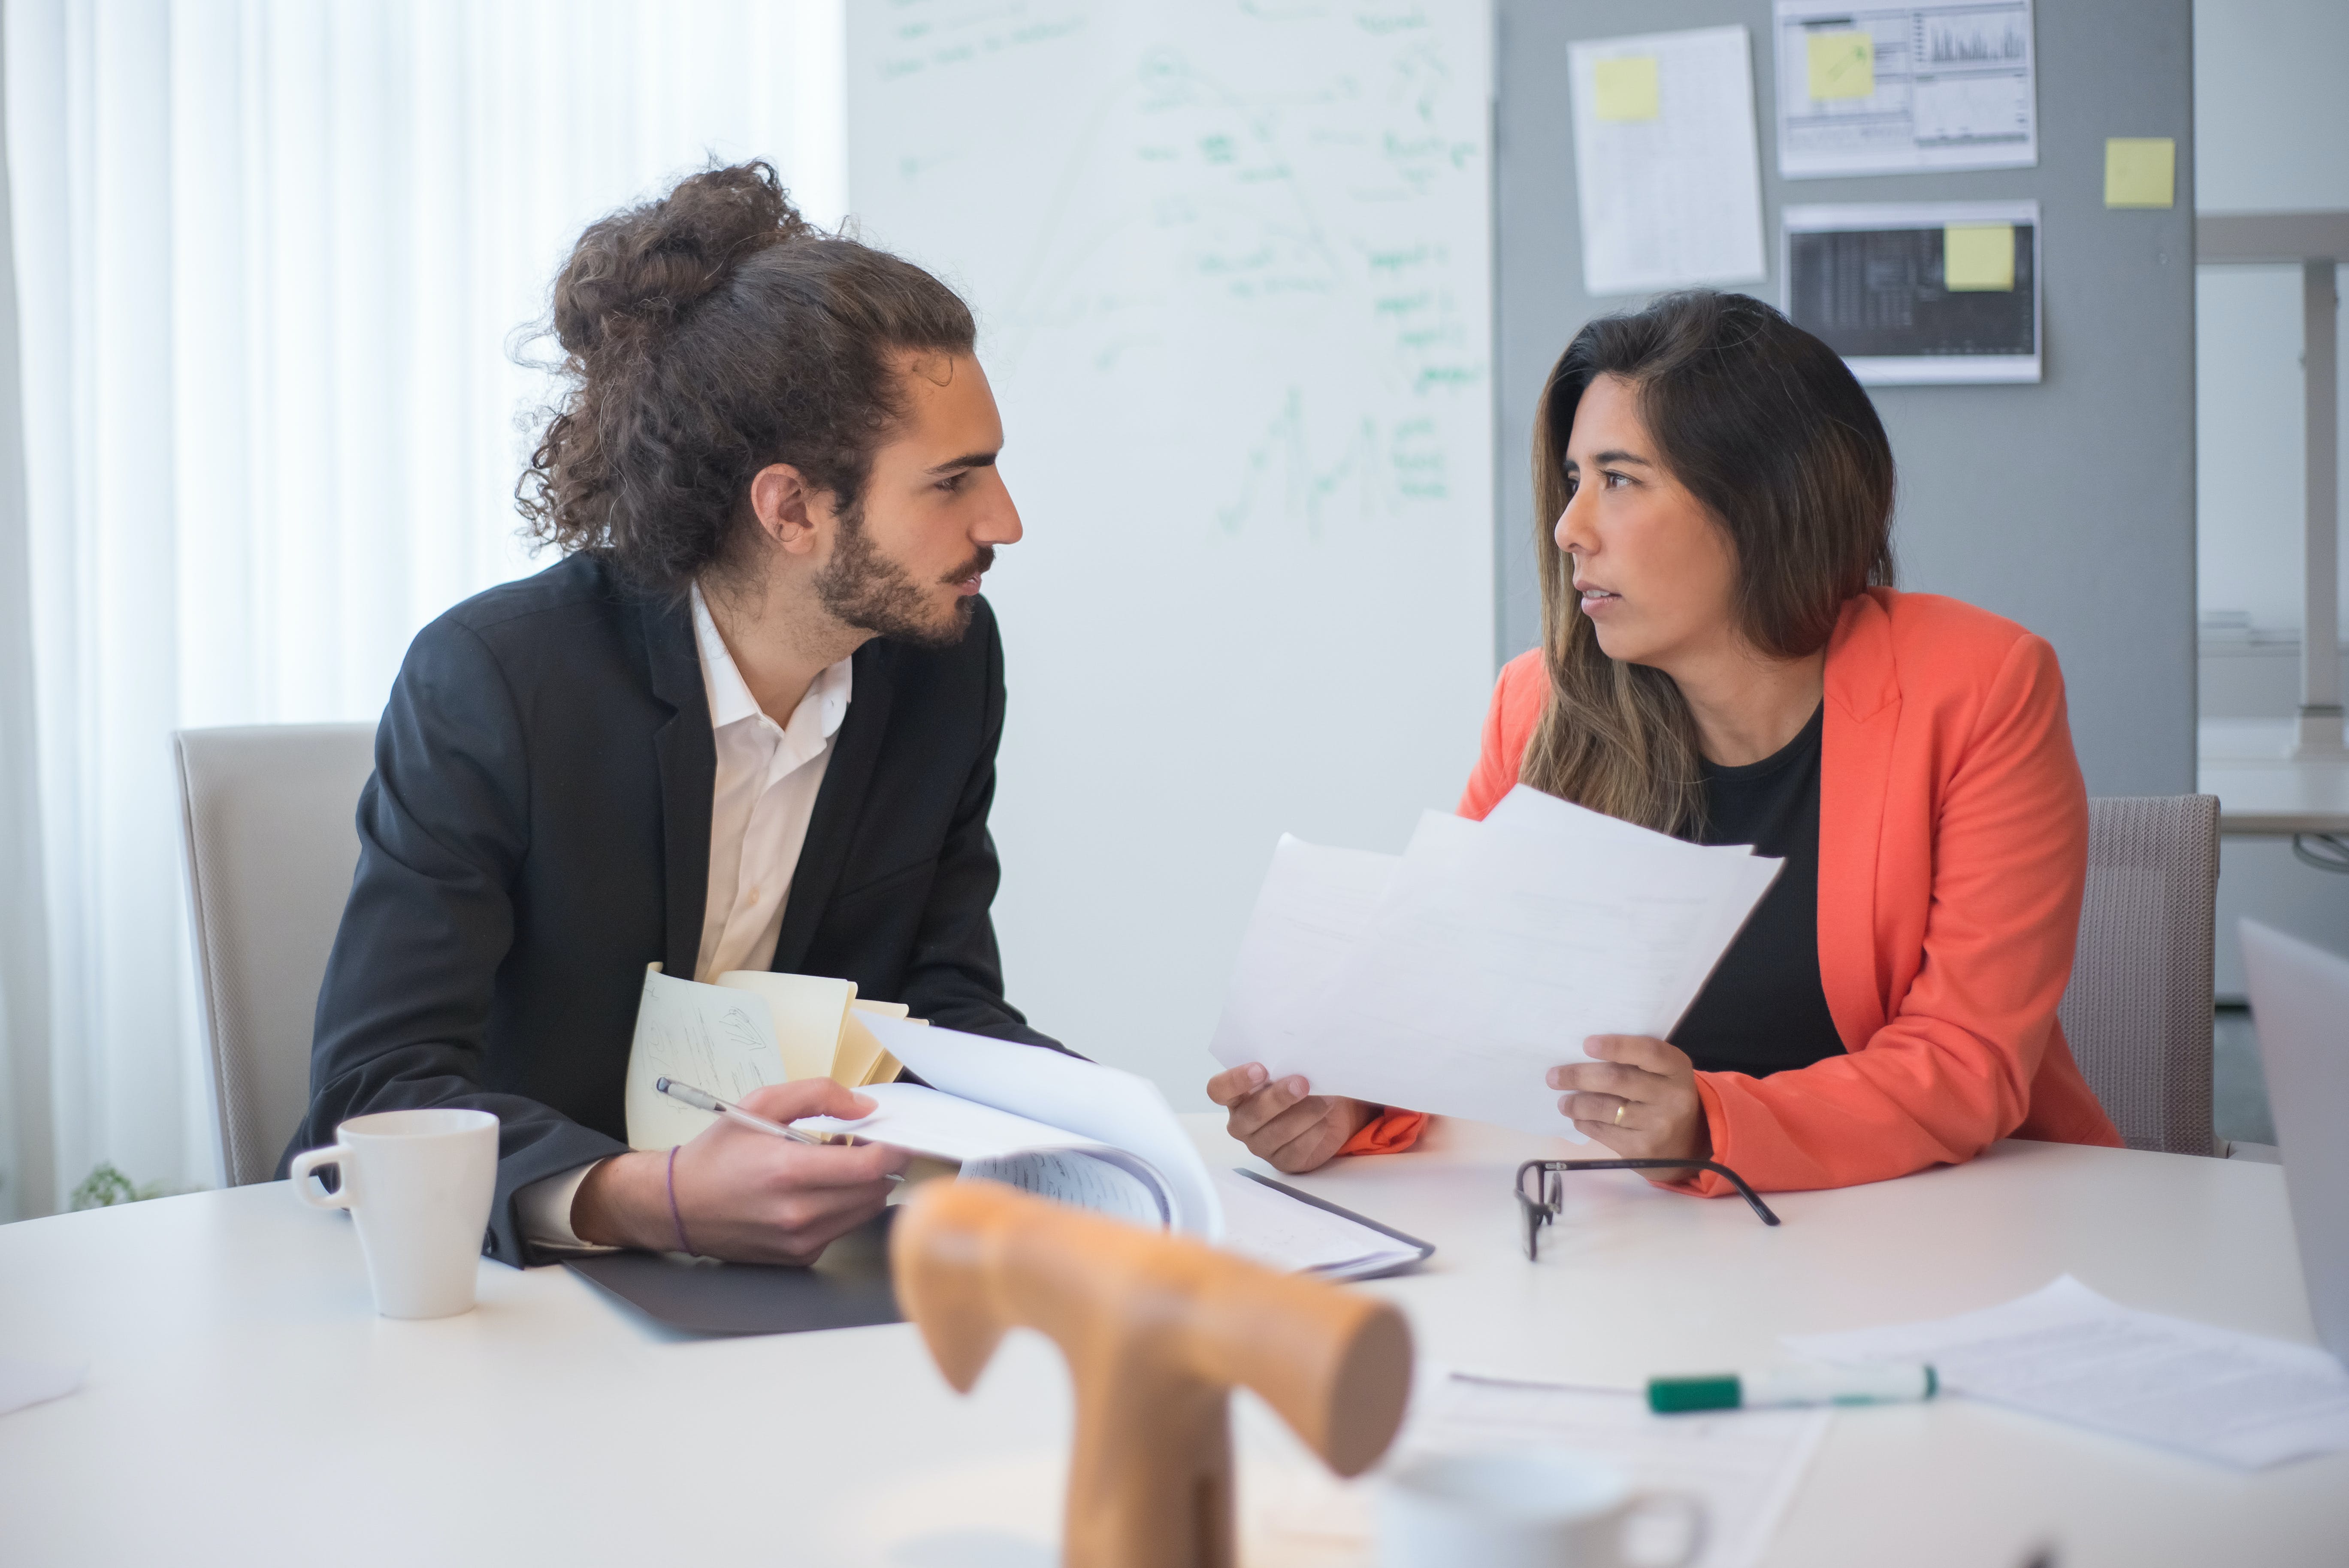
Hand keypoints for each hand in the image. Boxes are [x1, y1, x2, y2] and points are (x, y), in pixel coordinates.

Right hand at [572, 1079, 909, 1263]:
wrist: (678, 1205)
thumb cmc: (717, 1155)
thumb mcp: (760, 1104)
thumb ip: (818, 1094)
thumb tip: (864, 1105)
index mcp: (789, 1172)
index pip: (870, 1166)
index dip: (894, 1148)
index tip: (894, 1135)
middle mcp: (798, 1213)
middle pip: (875, 1191)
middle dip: (881, 1164)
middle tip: (864, 1142)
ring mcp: (800, 1240)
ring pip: (865, 1212)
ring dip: (865, 1185)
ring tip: (840, 1162)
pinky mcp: (800, 1256)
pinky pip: (843, 1228)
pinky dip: (844, 1206)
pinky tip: (822, 1188)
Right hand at [1205, 1064, 1376, 1173]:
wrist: (1326, 1111)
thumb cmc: (1300, 1083)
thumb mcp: (1289, 1069)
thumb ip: (1283, 1064)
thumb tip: (1297, 1058)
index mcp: (1236, 1095)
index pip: (1218, 1089)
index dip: (1235, 1080)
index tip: (1260, 1069)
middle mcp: (1242, 1122)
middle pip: (1251, 1114)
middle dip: (1278, 1098)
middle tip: (1302, 1084)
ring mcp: (1260, 1145)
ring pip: (1278, 1133)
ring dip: (1305, 1114)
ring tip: (1325, 1101)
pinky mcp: (1283, 1161)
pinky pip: (1296, 1149)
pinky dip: (1314, 1132)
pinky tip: (1324, 1121)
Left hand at [1548, 1035, 1710, 1165]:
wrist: (1688, 1146)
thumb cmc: (1664, 1098)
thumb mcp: (1663, 1074)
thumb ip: (1635, 1061)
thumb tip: (1583, 1053)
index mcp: (1677, 1069)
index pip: (1647, 1051)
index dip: (1616, 1046)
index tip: (1586, 1044)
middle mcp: (1673, 1097)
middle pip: (1617, 1079)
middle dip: (1579, 1076)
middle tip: (1554, 1076)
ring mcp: (1658, 1125)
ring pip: (1605, 1108)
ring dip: (1576, 1103)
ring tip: (1563, 1102)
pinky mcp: (1642, 1150)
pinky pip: (1603, 1132)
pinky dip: (1585, 1123)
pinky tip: (1579, 1119)